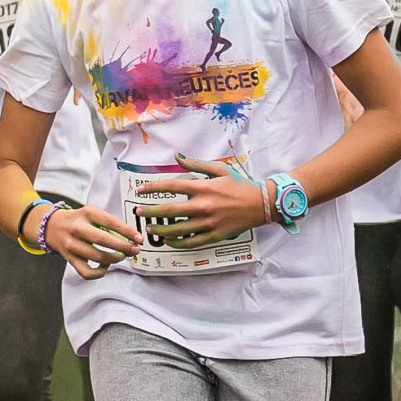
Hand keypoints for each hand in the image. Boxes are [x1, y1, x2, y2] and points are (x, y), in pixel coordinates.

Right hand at [44, 202, 141, 280]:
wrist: (52, 226)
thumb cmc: (78, 220)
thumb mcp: (93, 214)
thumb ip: (110, 225)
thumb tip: (131, 239)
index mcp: (87, 213)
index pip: (111, 222)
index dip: (128, 232)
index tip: (139, 238)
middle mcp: (77, 228)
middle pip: (104, 240)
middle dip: (124, 247)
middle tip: (134, 250)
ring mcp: (72, 244)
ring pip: (98, 257)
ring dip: (114, 259)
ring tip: (121, 256)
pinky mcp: (70, 258)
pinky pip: (87, 272)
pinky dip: (100, 272)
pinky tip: (105, 265)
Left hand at [132, 157, 270, 245]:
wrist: (261, 204)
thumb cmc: (239, 185)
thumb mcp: (219, 169)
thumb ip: (196, 164)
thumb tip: (177, 157)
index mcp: (203, 187)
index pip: (172, 186)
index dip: (153, 188)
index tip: (140, 190)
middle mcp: (204, 205)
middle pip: (171, 210)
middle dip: (151, 212)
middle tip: (139, 212)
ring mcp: (209, 222)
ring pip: (179, 229)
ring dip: (162, 230)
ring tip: (151, 228)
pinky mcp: (215, 235)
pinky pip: (192, 242)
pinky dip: (178, 243)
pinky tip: (169, 241)